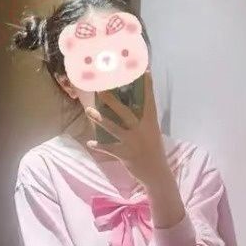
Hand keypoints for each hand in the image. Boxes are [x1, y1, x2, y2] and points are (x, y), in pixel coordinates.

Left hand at [85, 72, 168, 187]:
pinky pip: (109, 148)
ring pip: (113, 128)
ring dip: (100, 119)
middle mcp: (142, 130)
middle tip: (101, 89)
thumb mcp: (152, 133)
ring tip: (88, 111)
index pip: (149, 101)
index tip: (144, 71)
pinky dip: (99, 146)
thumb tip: (133, 107)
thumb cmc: (154, 151)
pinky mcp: (125, 154)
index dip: (147, 87)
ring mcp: (133, 142)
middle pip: (125, 112)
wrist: (157, 174)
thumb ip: (144, 121)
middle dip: (112, 101)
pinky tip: (90, 143)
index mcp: (150, 123)